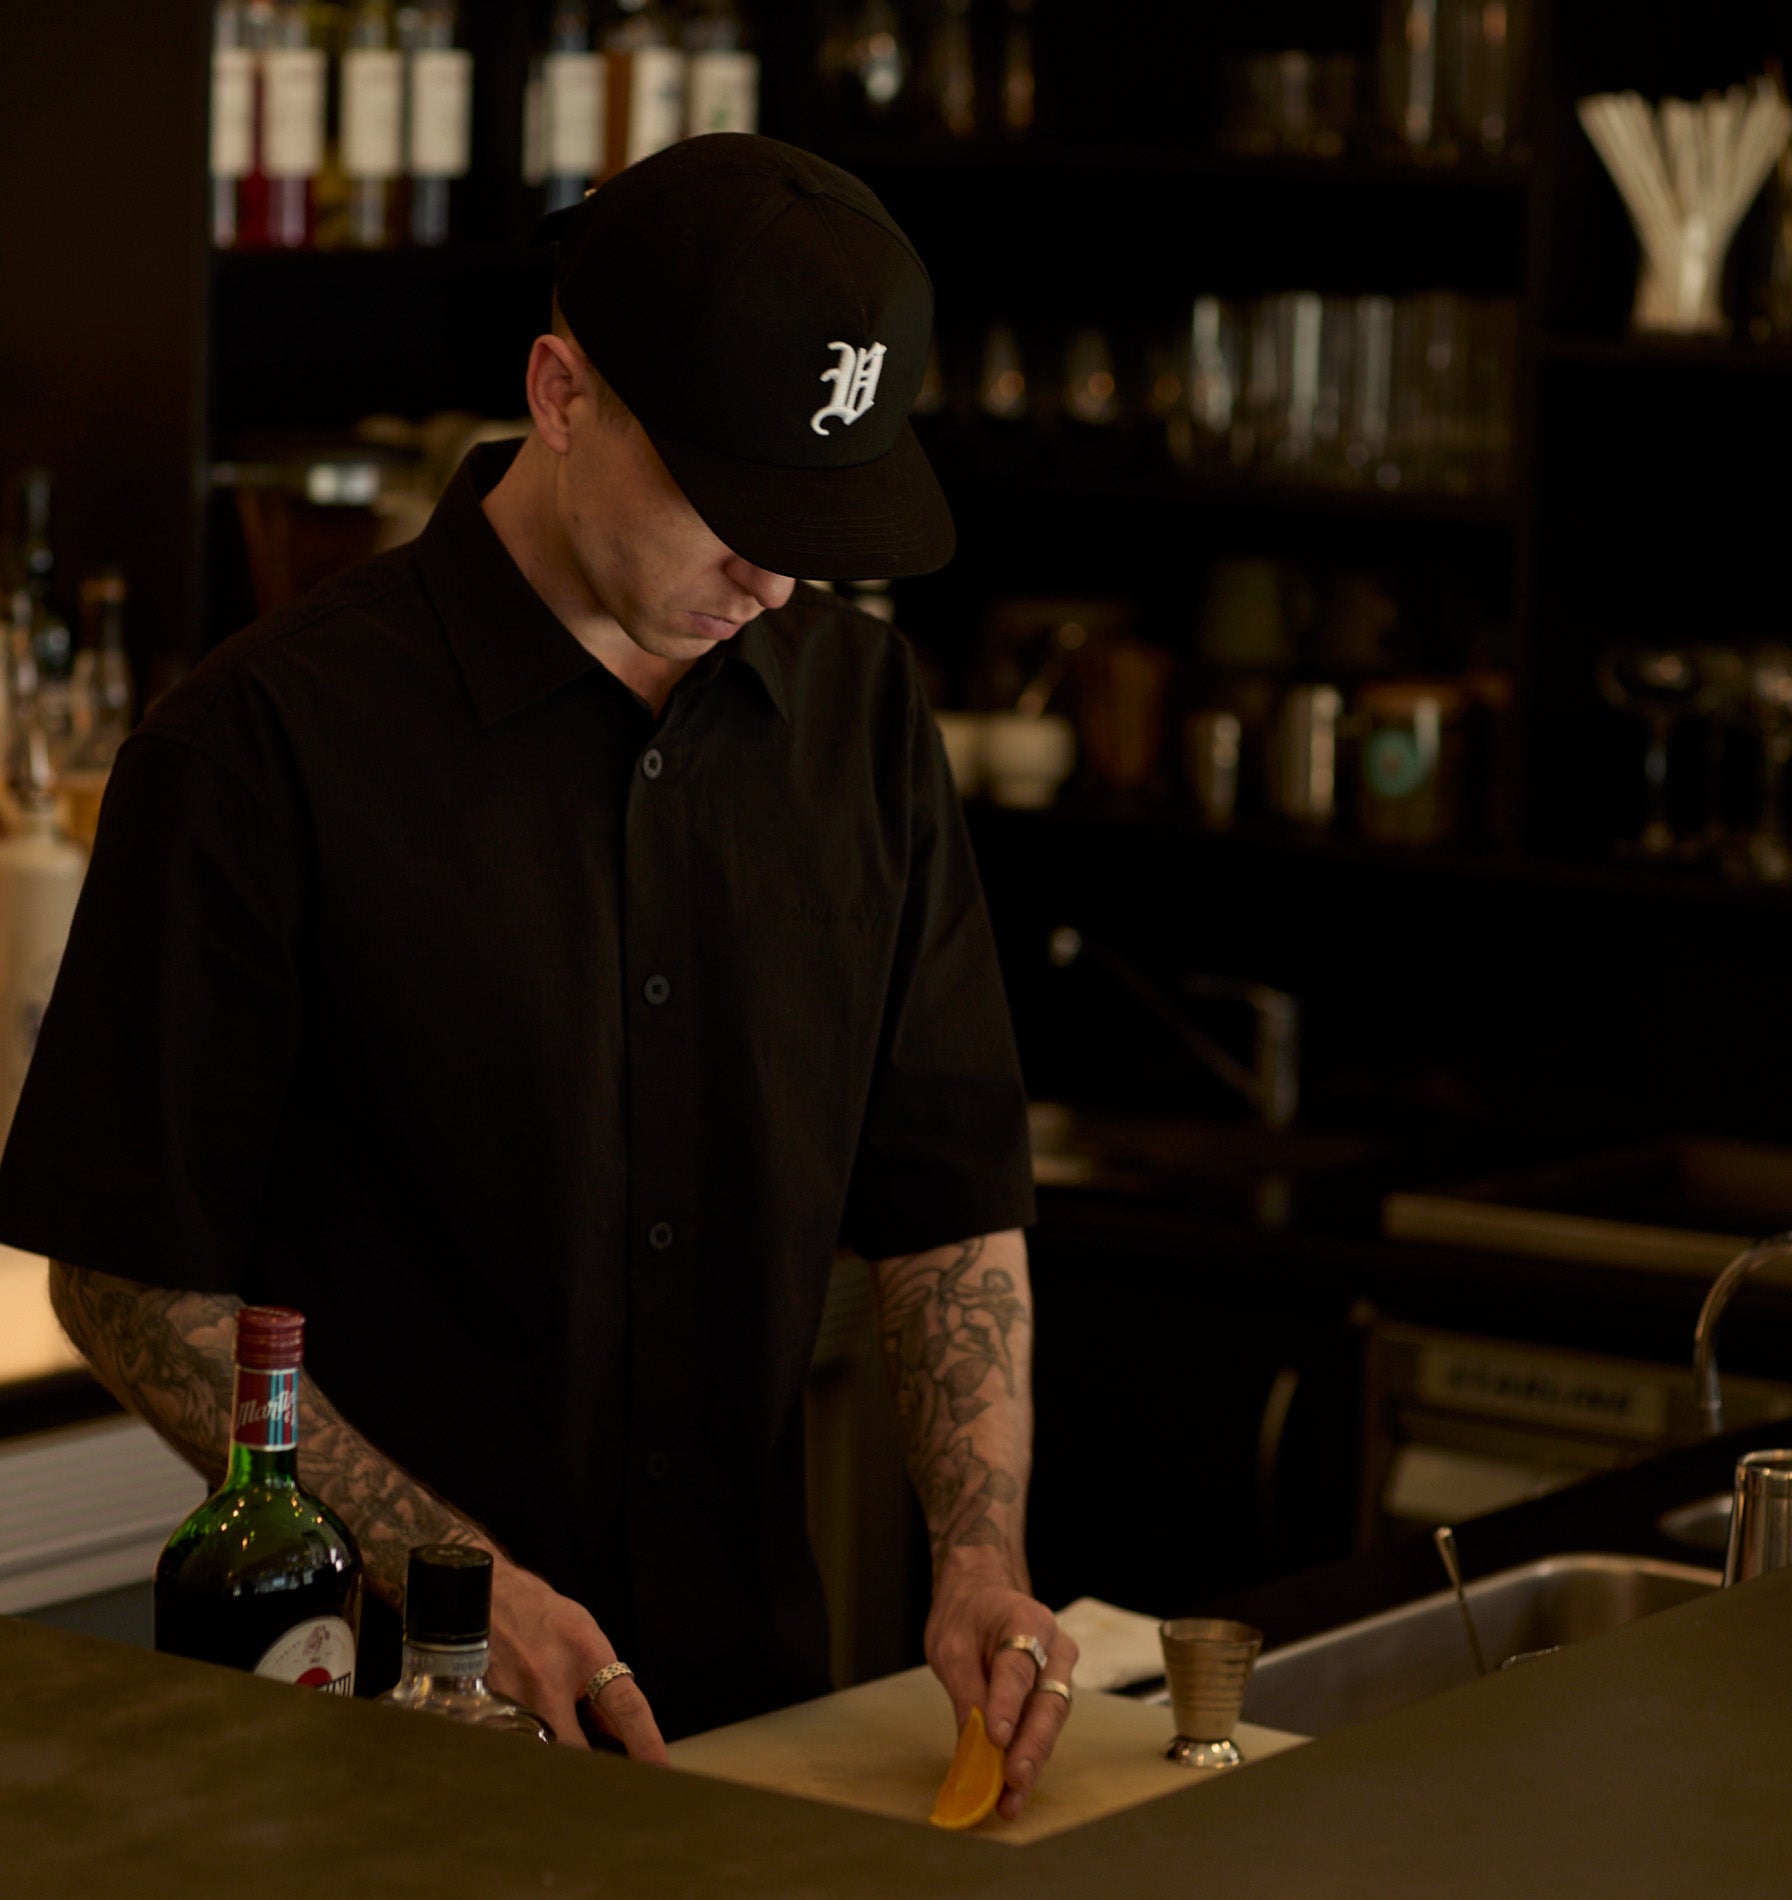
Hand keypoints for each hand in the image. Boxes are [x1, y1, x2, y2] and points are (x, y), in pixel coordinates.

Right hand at [486, 1554, 668, 1763]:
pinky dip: (526, 1746)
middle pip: (578, 1749)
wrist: (494, 1597)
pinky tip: (526, 1730)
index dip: (646, 1743)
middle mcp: (550, 1680)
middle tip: (602, 1777)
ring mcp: (516, 1698)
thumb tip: (621, 1736)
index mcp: (587, 1655)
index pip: (627, 1707)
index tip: (659, 1769)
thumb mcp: (588, 1641)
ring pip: (543, 1753)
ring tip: (553, 1735)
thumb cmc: (547, 1619)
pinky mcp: (488, 1711)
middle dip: (590, 1767)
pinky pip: (515, 1745)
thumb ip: (605, 1687)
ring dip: (555, 1754)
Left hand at [924, 1550, 1077, 1819]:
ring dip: (1032, 1761)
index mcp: (1026, 1619)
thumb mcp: (950, 1646)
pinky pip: (1044, 1727)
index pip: (1018, 1667)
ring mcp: (1060, 1671)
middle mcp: (1055, 1646)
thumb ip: (966, 1691)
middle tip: (1013, 1779)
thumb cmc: (966, 1616)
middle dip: (1031, 1745)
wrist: (983, 1595)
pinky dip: (1029, 1758)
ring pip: (1051, 1721)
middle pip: (1048, 1700)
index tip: (996, 1737)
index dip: (1007, 1704)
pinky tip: (1012, 1789)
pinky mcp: (1054, 1694)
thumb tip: (973, 1745)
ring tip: (1011, 1799)